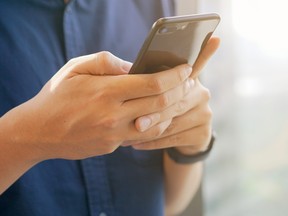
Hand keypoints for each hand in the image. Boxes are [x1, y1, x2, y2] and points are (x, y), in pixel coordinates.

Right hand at [11, 51, 192, 160]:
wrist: (39, 131)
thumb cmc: (57, 96)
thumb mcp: (76, 68)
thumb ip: (106, 62)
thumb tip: (134, 67)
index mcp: (106, 92)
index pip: (153, 84)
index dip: (174, 76)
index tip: (186, 69)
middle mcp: (114, 115)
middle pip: (161, 103)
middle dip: (181, 90)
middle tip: (189, 81)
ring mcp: (114, 134)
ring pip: (157, 123)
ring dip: (174, 109)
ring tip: (180, 96)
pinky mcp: (113, 146)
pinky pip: (144, 136)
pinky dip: (158, 124)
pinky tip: (161, 115)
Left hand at [130, 37, 219, 153]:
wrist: (178, 140)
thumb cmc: (160, 112)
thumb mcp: (155, 95)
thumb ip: (148, 82)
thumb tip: (127, 70)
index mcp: (189, 80)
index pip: (196, 64)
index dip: (203, 53)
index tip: (211, 39)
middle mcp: (201, 93)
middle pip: (174, 101)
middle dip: (152, 112)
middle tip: (133, 122)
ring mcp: (205, 113)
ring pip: (172, 122)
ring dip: (149, 130)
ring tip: (128, 135)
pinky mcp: (203, 133)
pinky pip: (174, 137)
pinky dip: (153, 142)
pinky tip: (137, 144)